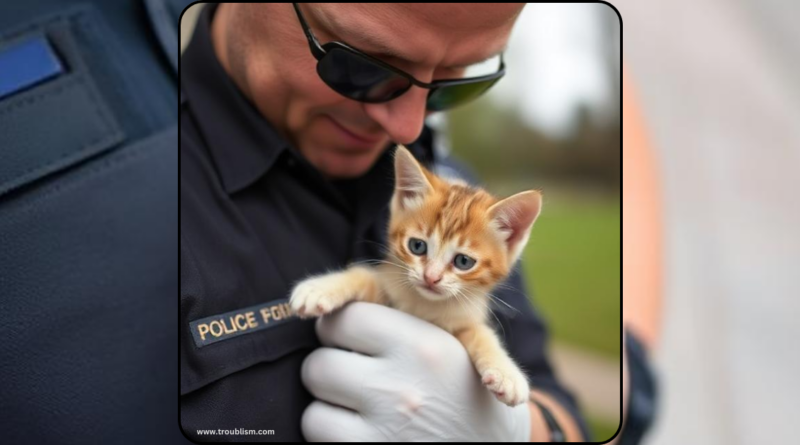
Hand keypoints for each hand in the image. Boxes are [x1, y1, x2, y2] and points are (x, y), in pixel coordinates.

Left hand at [299, 302, 530, 440]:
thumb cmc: (468, 388)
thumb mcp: (457, 342)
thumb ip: (401, 322)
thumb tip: (325, 308)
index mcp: (422, 348)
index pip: (346, 318)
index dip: (343, 325)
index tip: (351, 335)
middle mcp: (399, 388)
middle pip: (320, 361)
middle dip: (332, 362)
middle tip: (353, 369)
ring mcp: (382, 429)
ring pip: (315, 398)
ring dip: (329, 396)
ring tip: (356, 399)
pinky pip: (317, 428)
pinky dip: (329, 426)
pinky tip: (356, 425)